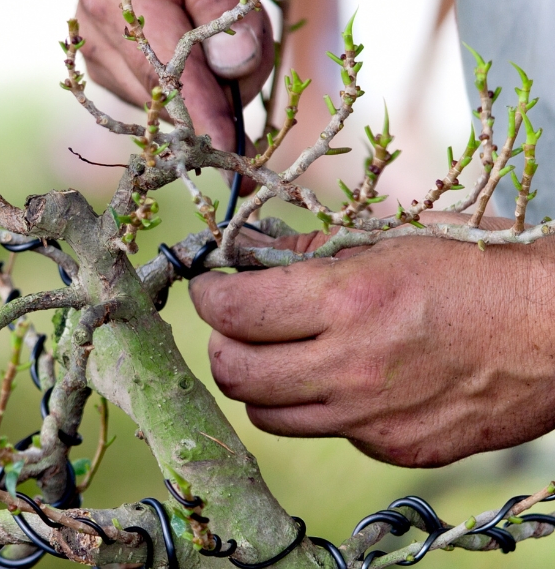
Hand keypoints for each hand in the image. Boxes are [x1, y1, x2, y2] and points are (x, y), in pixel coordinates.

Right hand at [76, 0, 273, 193]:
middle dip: (221, 87)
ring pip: (166, 105)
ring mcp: (102, 56)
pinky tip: (209, 53)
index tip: (227, 145)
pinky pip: (163, 101)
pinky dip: (198, 87)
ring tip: (235, 34)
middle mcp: (96, 31)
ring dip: (214, 85)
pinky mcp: (115, 72)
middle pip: (164, 94)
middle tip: (258, 41)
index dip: (198, 109)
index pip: (161, 67)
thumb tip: (232, 67)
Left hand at [189, 213, 554, 466]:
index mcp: (348, 300)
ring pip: (267, 416)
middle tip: (236, 325)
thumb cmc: (481, 268)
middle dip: (222, 344)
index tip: (210, 286)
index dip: (207, 296)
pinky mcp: (395, 448)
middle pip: (234, 373)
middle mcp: (350, 367)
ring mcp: (372, 418)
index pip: (232, 312)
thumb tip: (248, 252)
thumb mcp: (393, 239)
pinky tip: (349, 379)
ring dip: (261, 383)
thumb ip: (310, 252)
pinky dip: (321, 406)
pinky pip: (327, 433)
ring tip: (283, 354)